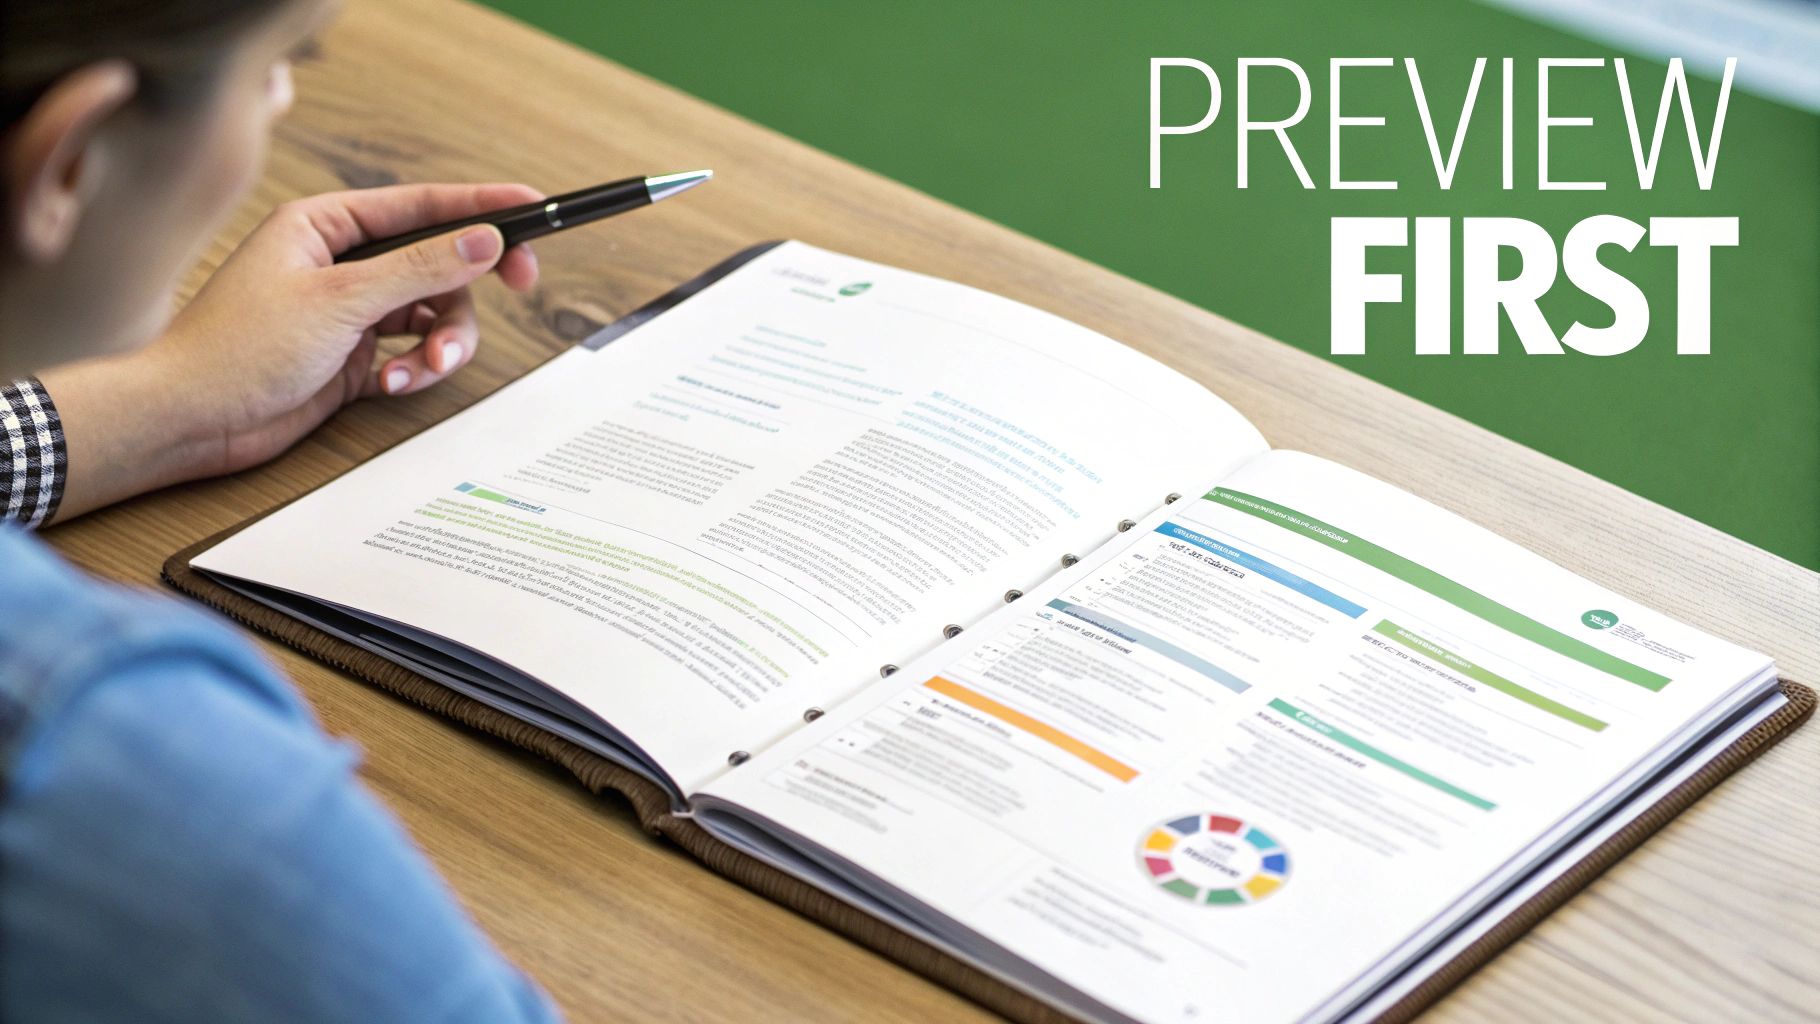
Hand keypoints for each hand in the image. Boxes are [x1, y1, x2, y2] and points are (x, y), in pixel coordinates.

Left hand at [152, 182, 541, 473]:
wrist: (192, 418)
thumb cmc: (236, 349)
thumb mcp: (339, 301)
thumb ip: (418, 269)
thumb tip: (482, 241)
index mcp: (326, 224)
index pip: (421, 205)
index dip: (481, 206)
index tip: (532, 208)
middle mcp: (342, 261)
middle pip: (438, 261)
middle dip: (471, 287)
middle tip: (521, 287)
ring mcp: (350, 308)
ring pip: (433, 313)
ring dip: (443, 343)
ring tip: (425, 369)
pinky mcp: (354, 354)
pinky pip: (413, 351)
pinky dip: (414, 369)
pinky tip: (388, 385)